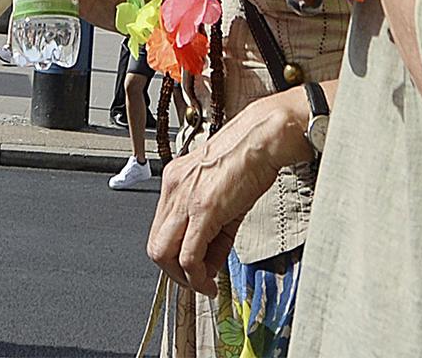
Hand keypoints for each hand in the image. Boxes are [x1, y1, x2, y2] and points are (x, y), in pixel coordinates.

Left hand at [147, 90, 306, 294]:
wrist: (265, 137)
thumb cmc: (250, 157)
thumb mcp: (224, 194)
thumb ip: (214, 229)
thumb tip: (210, 262)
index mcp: (175, 180)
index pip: (162, 230)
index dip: (176, 255)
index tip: (196, 266)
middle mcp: (172, 188)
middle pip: (155, 246)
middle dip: (174, 272)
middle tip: (197, 281)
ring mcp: (185, 199)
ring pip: (163, 255)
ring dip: (183, 278)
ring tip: (204, 283)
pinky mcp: (203, 209)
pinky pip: (188, 256)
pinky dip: (197, 277)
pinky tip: (210, 281)